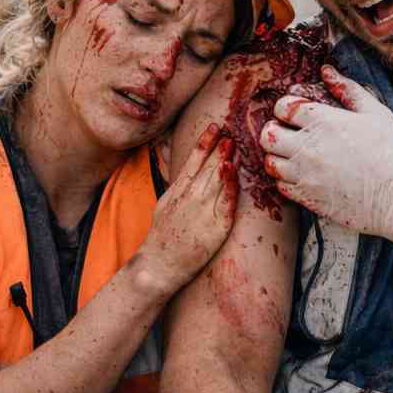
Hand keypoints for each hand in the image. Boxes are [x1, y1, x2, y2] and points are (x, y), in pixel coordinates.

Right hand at [135, 124, 237, 293]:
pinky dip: (229, 184)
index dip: (205, 142)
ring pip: (217, 179)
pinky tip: (232, 170)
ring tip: (234, 143)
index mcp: (177, 190)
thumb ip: (177, 187)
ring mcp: (202, 210)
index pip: (193, 160)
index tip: (214, 127)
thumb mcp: (164, 205)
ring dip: (226, 160)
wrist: (158, 265)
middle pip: (208, 166)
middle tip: (231, 129)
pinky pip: (225, 202)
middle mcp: (190, 196)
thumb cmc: (163, 238)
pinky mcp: (215, 226)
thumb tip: (183, 174)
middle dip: (220, 147)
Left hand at [260, 67, 392, 259]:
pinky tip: (303, 176)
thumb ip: (347, 90)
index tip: (296, 114)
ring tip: (294, 156)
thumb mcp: (375, 112)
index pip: (282, 107)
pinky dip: (286, 180)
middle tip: (288, 134)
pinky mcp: (307, 198)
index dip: (286, 107)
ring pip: (270, 162)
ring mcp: (305, 174)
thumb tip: (327, 71)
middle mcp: (307, 147)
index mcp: (322, 121)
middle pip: (268, 135)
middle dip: (275, 131)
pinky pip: (281, 186)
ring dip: (278, 156)